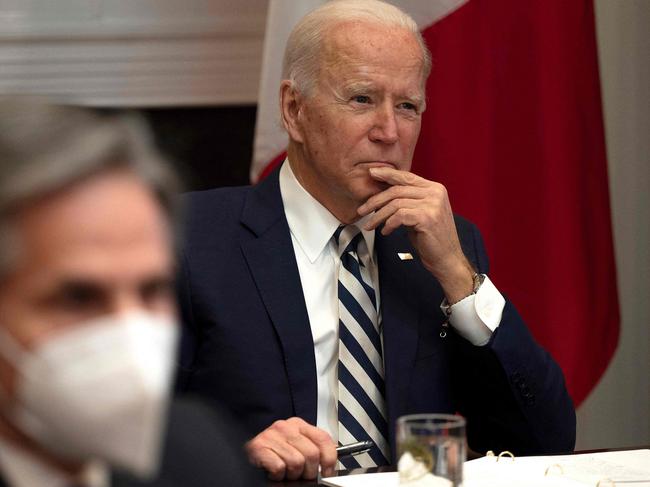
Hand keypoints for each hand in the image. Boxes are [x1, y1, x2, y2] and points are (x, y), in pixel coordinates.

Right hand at [245, 417, 336, 480]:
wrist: (247, 454)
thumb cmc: (273, 452)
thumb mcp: (296, 445)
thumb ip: (311, 448)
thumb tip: (328, 466)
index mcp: (298, 424)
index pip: (323, 439)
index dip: (329, 459)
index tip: (328, 471)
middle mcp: (285, 427)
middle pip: (312, 454)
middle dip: (309, 472)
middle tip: (301, 476)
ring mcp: (271, 436)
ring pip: (296, 463)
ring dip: (292, 475)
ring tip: (285, 472)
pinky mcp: (259, 447)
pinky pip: (279, 468)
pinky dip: (278, 476)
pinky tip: (274, 472)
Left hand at [358, 167, 474, 302]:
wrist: (447, 259)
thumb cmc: (431, 238)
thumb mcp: (419, 213)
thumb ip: (407, 200)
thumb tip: (383, 193)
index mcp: (434, 188)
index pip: (407, 176)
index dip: (387, 174)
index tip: (371, 173)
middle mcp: (435, 193)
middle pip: (397, 190)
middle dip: (376, 200)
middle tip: (362, 210)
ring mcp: (433, 204)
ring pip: (395, 204)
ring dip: (379, 216)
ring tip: (370, 225)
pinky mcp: (427, 217)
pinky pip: (399, 216)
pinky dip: (388, 224)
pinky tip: (385, 231)